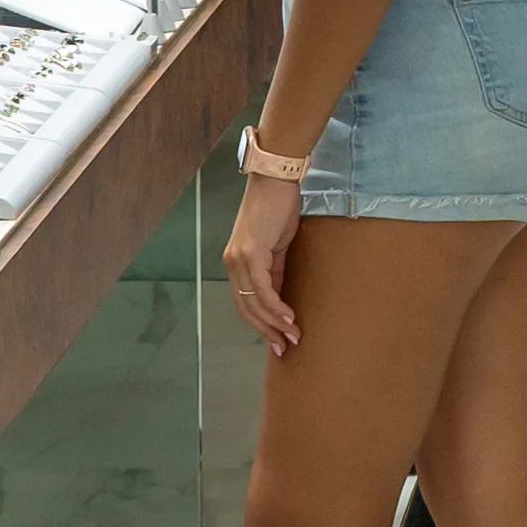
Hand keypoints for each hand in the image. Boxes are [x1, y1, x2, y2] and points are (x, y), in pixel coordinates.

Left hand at [223, 172, 305, 355]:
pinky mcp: (251, 253)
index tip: (279, 339)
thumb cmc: (278, 206)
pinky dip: (275, 307)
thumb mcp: (277, 245)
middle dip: (267, 330)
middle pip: (246, 308)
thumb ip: (275, 269)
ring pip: (254, 303)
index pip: (245, 302)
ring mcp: (239, 259)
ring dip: (275, 323)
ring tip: (293, 336)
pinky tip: (289, 317)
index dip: (261, 323)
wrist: (275, 179)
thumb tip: (282, 295)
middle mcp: (232, 263)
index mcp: (237, 262)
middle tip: (286, 347)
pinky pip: (262, 289)